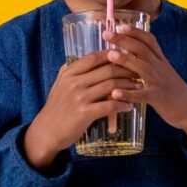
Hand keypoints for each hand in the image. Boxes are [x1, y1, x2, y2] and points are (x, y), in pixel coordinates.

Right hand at [23, 50, 140, 168]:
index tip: (128, 55)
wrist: (46, 131)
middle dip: (127, 69)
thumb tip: (84, 59)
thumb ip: (70, 71)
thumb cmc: (56, 108)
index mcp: (69, 73)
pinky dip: (123, 104)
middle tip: (139, 71)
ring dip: (128, 85)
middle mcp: (74, 82)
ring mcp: (79, 97)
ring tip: (139, 87)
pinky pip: (110, 105)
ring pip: (111, 85)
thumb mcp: (59, 85)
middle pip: (107, 69)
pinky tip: (130, 106)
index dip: (113, 54)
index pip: (95, 57)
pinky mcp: (84, 113)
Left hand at [102, 24, 186, 133]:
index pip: (149, 40)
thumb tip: (132, 55)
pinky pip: (142, 95)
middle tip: (106, 33)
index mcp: (161, 61)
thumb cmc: (174, 93)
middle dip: (124, 39)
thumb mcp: (165, 73)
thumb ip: (151, 63)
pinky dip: (128, 94)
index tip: (121, 25)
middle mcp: (160, 68)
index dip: (135, 31)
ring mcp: (159, 82)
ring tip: (109, 55)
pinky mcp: (158, 98)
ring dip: (125, 60)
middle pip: (142, 49)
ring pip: (142, 68)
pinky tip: (115, 93)